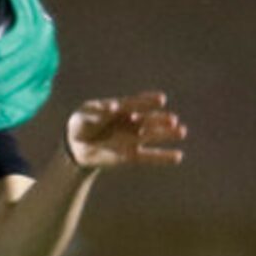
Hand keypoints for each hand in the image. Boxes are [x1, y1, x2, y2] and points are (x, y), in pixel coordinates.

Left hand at [64, 91, 187, 171]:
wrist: (74, 146)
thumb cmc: (80, 124)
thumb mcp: (85, 115)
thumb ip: (100, 112)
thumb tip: (115, 108)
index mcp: (120, 108)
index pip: (136, 103)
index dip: (148, 101)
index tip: (161, 99)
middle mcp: (130, 122)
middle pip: (147, 119)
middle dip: (160, 119)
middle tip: (173, 120)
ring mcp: (131, 139)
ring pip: (151, 136)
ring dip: (166, 134)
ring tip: (181, 131)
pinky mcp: (129, 155)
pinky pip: (148, 156)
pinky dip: (162, 157)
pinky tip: (178, 156)